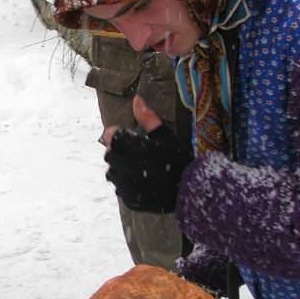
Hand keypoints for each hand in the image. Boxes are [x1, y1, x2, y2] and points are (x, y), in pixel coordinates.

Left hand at [104, 95, 191, 211]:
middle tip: (133, 153)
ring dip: (119, 168)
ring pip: (111, 173)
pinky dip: (126, 184)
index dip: (117, 137)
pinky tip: (140, 181)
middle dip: (117, 152)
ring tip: (136, 167)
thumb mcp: (166, 136)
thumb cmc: (178, 159)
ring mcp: (129, 187)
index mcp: (139, 150)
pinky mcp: (130, 200)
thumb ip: (148, 118)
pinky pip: (119, 189)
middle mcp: (130, 169)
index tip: (126, 137)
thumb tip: (136, 98)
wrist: (190, 191)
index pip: (112, 138)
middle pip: (109, 155)